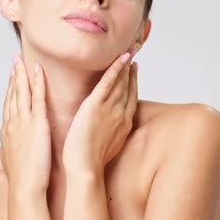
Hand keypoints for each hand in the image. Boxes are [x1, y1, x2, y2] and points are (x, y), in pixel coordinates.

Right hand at [0, 55, 50, 195]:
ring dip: (21, 73)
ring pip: (21, 92)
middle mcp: (12, 123)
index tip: (10, 77)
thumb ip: (17, 149)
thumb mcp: (15, 161)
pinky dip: (37, 82)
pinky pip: (38, 98)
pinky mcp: (37, 124)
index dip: (8, 90)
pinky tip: (38, 70)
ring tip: (21, 59)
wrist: (24, 188)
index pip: (8, 105)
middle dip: (12, 76)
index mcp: (7, 132)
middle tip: (13, 60)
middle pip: (11, 94)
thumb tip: (19, 148)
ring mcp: (23, 122)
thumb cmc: (23, 180)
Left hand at [62, 49, 138, 174]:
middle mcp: (121, 114)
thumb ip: (110, 132)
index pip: (131, 97)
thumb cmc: (90, 161)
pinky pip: (108, 82)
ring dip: (125, 65)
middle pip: (128, 87)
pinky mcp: (96, 105)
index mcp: (124, 124)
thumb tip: (107, 127)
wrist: (85, 167)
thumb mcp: (108, 145)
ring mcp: (110, 109)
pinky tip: (121, 58)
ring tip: (128, 51)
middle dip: (131, 70)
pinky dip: (115, 68)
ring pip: (120, 82)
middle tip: (134, 54)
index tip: (134, 70)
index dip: (134, 82)